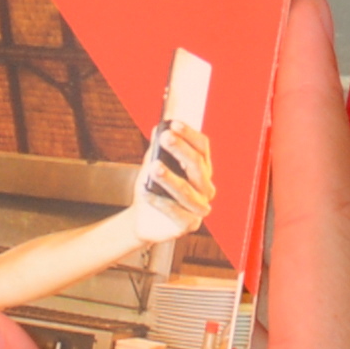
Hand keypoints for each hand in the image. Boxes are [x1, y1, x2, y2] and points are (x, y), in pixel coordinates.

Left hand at [132, 121, 216, 237]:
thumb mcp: (153, 163)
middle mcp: (205, 187)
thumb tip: (158, 129)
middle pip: (198, 165)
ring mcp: (199, 207)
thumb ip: (157, 148)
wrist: (143, 218)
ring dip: (170, 178)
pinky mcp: (189, 225)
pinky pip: (176, 212)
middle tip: (165, 138)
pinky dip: (160, 202)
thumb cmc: (153, 188)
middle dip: (181, 149)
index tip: (173, 123)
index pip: (202, 147)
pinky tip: (146, 192)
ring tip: (154, 167)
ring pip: (187, 190)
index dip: (189, 134)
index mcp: (202, 168)